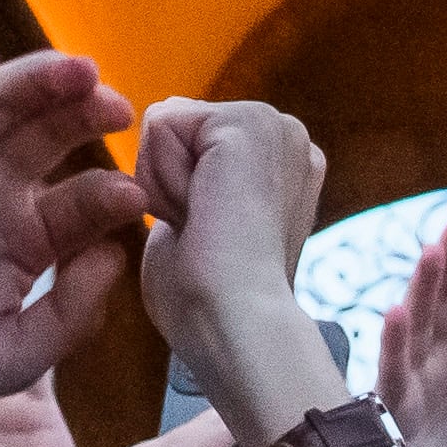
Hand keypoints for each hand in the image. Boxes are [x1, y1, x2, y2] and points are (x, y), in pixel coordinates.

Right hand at [0, 50, 147, 412]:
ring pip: (2, 107)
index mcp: (27, 239)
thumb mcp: (10, 357)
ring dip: (40, 83)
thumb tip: (113, 256)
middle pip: (48, 136)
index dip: (108, 194)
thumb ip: (68, 316)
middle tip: (117, 105)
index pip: (80, 201)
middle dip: (83, 114)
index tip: (131, 194)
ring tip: (79, 71)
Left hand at [131, 98, 339, 446]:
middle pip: (174, 126)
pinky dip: (162, 177)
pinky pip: (161, 124)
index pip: (190, 141)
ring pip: (164, 123)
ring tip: (207, 224)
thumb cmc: (212, 300)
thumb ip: (191, 177)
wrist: (237, 325)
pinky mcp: (247, 121)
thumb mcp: (202, 219)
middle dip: (170, 181)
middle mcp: (286, 134)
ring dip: (165, 183)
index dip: (178, 192)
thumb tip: (168, 133)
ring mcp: (272, 123)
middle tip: (208, 231)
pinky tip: (200, 212)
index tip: (213, 237)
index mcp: (282, 161)